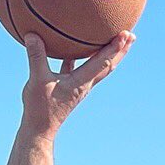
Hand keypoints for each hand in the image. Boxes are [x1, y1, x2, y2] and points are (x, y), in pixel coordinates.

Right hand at [20, 30, 135, 140]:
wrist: (40, 129)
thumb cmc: (40, 107)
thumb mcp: (37, 80)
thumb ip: (36, 56)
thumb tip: (32, 35)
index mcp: (81, 82)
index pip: (102, 62)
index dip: (114, 47)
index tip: (126, 34)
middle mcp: (85, 84)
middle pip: (108, 65)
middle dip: (120, 50)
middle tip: (131, 35)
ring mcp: (80, 86)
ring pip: (99, 68)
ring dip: (109, 54)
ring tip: (117, 40)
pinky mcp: (72, 88)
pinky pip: (83, 68)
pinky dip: (87, 57)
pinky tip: (81, 47)